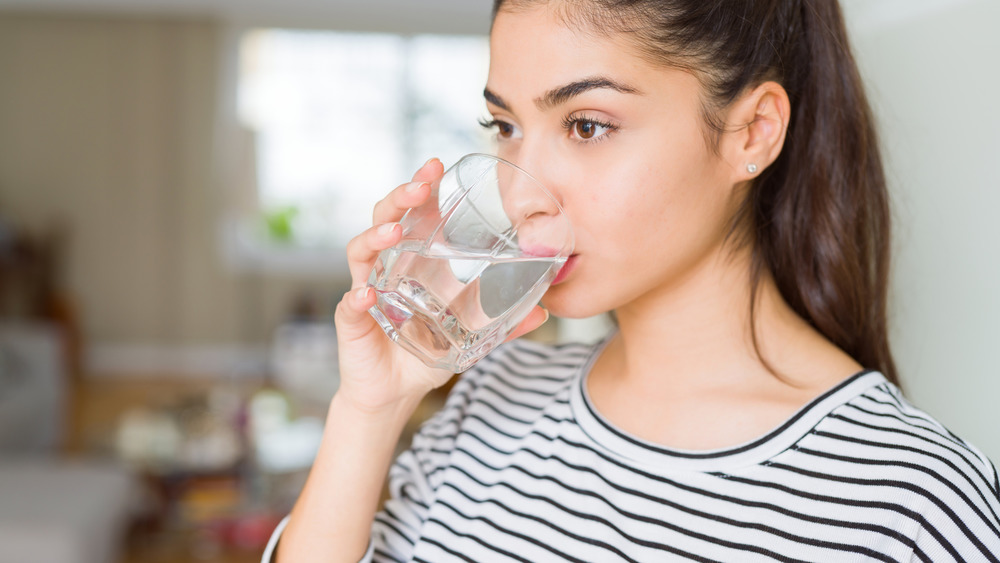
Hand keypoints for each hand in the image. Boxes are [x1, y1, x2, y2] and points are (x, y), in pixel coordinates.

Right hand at [333, 158, 548, 412]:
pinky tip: (366, 296)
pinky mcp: (352, 322)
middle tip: (420, 186)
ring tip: (394, 233)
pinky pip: (349, 305)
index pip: (413, 215)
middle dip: (399, 198)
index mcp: (411, 262)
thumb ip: (503, 323)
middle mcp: (384, 269)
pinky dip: (356, 299)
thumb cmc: (425, 354)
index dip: (421, 188)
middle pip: (384, 220)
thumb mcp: (470, 337)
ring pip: (361, 252)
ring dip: (375, 237)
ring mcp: (366, 291)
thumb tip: (544, 311)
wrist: (393, 394)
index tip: (436, 166)